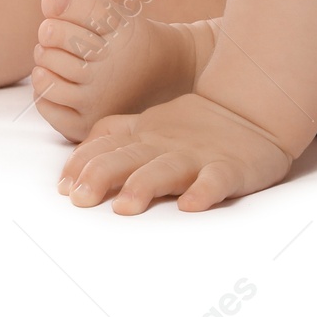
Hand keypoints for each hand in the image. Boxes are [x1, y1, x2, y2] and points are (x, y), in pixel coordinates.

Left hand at [57, 92, 293, 213]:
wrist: (252, 109)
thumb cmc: (193, 126)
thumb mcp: (148, 125)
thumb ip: (113, 138)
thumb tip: (73, 165)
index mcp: (144, 135)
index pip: (106, 144)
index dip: (82, 164)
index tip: (64, 188)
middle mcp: (164, 144)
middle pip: (128, 157)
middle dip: (101, 176)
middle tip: (80, 200)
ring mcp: (196, 155)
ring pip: (166, 169)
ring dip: (144, 185)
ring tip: (125, 206)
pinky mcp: (228, 168)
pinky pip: (216, 180)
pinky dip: (204, 191)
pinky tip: (191, 204)